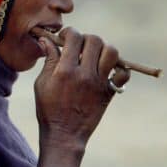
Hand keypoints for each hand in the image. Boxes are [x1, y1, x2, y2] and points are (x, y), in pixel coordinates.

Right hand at [33, 27, 130, 152]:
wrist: (65, 134)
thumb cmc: (48, 109)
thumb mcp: (42, 83)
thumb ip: (48, 60)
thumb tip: (46, 40)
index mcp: (65, 70)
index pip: (74, 37)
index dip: (69, 32)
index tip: (65, 38)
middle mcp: (85, 74)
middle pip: (95, 40)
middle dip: (86, 38)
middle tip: (79, 46)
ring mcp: (100, 83)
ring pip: (112, 52)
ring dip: (103, 49)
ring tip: (94, 55)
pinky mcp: (109, 92)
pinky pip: (123, 74)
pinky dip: (119, 68)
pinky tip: (107, 69)